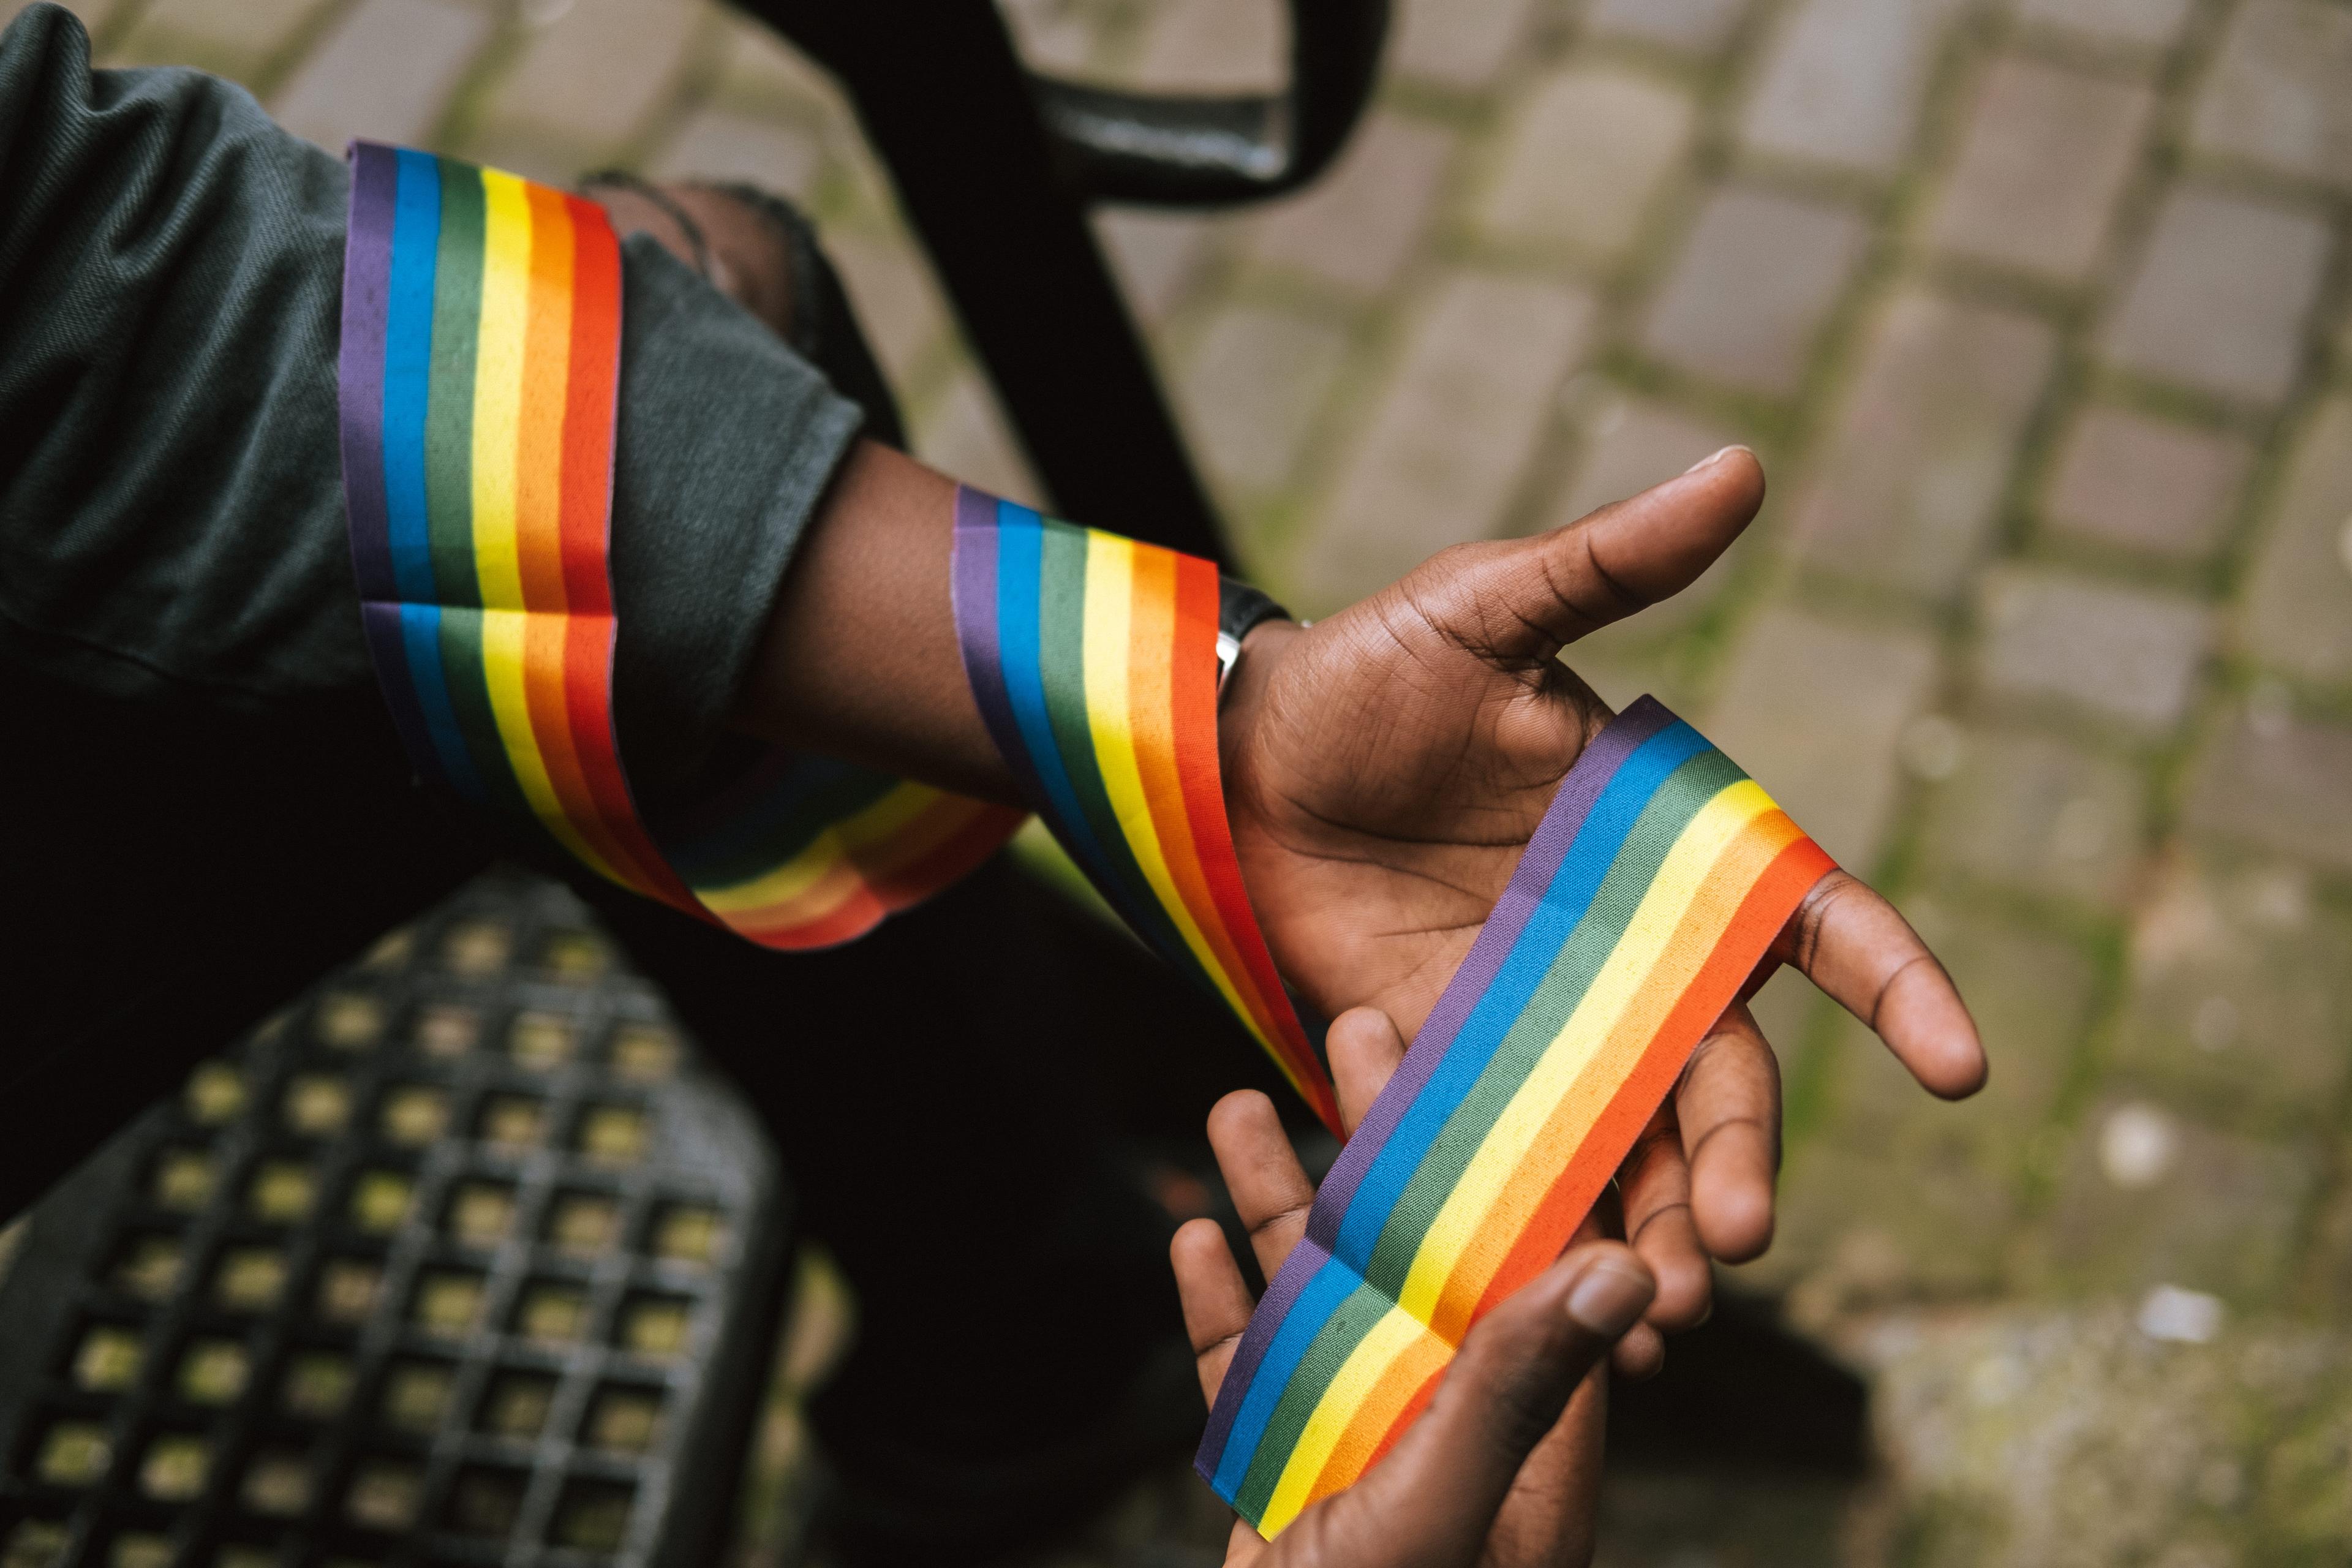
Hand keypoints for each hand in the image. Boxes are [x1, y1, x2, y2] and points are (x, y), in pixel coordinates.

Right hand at [1176, 1010, 1654, 1567]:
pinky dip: (1217, 1306)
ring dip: (1274, 1199)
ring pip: (1315, 1292)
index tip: (1466, 1041)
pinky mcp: (1282, 1477)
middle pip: (1412, 1241)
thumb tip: (1620, 1268)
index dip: (1495, 1140)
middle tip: (1344, 1022)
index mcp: (1522, 1416)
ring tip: (1228, 1099)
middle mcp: (1448, 1411)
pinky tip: (1186, 1234)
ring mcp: (1358, 1440)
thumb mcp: (1453, 1504)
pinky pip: (1246, 1372)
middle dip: (1376, 1136)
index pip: (1520, 1246)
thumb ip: (1522, 1386)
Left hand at [1218, 449, 1986, 1357]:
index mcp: (1672, 855)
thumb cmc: (1371, 671)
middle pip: (1723, 1076)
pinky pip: (1508, 1165)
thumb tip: (1744, 464)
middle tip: (1735, 1237)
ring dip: (1653, 1230)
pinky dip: (1533, 1233)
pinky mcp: (1450, 1075)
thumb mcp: (1485, 609)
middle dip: (1739, 1158)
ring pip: (1631, 1148)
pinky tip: (1541, 1302)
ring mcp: (1543, 1031)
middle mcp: (1629, 958)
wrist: (1233, 758)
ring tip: (1660, 1311)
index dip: (1899, 990)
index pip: (1817, 923)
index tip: (1960, 1065)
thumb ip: (1608, 563)